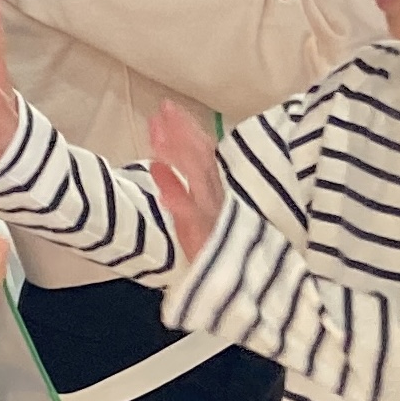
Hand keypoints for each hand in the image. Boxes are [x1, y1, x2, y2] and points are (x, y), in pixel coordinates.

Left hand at [148, 103, 226, 260]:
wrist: (244, 292)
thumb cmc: (221, 254)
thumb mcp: (207, 220)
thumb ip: (185, 191)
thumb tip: (159, 167)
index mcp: (218, 192)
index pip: (205, 154)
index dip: (187, 130)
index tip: (168, 109)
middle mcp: (218, 198)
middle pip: (200, 159)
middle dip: (180, 132)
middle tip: (162, 108)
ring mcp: (212, 214)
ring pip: (195, 176)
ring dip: (176, 151)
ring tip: (156, 131)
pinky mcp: (205, 235)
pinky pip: (188, 210)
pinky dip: (173, 189)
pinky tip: (156, 171)